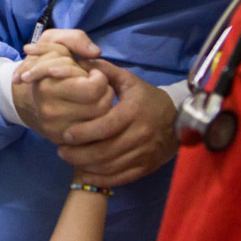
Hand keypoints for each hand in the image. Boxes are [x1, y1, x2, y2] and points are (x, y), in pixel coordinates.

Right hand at [12, 34, 112, 145]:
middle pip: (101, 107)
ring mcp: (57, 130)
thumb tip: (96, 52)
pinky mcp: (63, 142)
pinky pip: (92, 135)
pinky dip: (97, 122)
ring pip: (100, 122)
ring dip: (103, 106)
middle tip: (94, 85)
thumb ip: (76, 39)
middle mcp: (52, 112)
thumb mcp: (54, 42)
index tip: (91, 73)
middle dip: (104, 92)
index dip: (98, 77)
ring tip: (92, 97)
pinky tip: (88, 111)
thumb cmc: (44, 66)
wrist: (23, 97)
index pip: (93, 89)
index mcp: (48, 86)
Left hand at [57, 59, 178, 187]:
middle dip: (78, 154)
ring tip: (70, 159)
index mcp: (133, 112)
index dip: (83, 133)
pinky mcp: (146, 167)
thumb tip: (79, 60)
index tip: (65, 134)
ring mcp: (144, 154)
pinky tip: (86, 174)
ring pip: (110, 167)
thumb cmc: (147, 98)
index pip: (104, 127)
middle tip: (61, 151)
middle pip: (104, 151)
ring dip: (86, 166)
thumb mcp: (128, 80)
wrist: (179, 120)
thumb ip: (104, 71)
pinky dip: (101, 180)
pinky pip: (121, 178)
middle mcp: (140, 135)